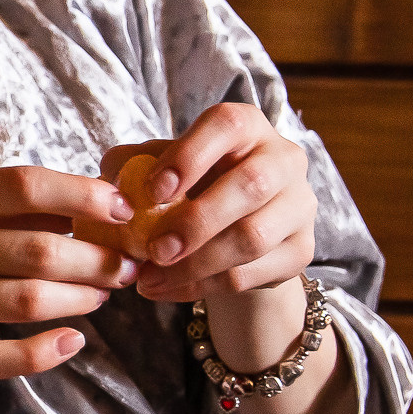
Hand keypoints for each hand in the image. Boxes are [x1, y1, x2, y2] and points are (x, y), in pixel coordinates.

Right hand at [0, 168, 136, 393]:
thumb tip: (79, 205)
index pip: (22, 185)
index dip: (81, 195)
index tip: (123, 207)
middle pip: (37, 249)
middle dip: (97, 258)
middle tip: (128, 265)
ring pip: (27, 301)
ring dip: (80, 299)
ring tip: (104, 296)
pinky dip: (44, 353)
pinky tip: (72, 343)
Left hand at [103, 107, 316, 310]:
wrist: (234, 234)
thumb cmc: (193, 188)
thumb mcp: (163, 169)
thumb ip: (133, 165)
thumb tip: (111, 173)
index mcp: (247, 126)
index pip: (226, 125)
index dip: (190, 155)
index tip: (153, 190)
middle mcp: (283, 159)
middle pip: (250, 186)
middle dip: (195, 222)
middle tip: (154, 250)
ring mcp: (299, 205)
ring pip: (252, 238)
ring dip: (196, 264)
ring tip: (151, 277)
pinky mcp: (301, 250)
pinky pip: (252, 274)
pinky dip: (202, 286)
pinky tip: (167, 289)